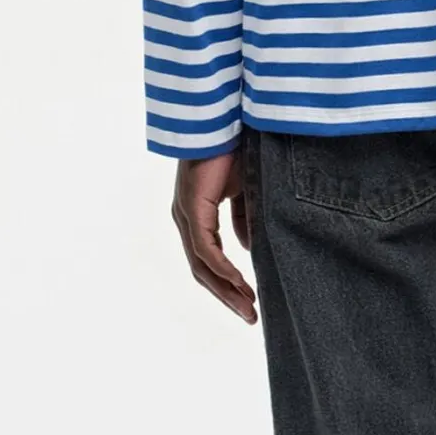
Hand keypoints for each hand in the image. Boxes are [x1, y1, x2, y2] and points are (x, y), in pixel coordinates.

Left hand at [172, 147, 256, 321]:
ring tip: (248, 308)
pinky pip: (205, 249)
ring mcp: (185, 213)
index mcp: (197, 215)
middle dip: (227, 296)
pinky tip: (239, 282)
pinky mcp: (191, 206)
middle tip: (250, 317)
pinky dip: (222, 269)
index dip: (228, 283)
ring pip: (201, 265)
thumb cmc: (236, 148)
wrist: (229, 117)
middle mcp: (186, 218)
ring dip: (225, 289)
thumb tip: (246, 249)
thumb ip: (245, 219)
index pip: (208, 260)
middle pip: (202, 270)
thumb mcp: (246, 192)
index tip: (250, 301)